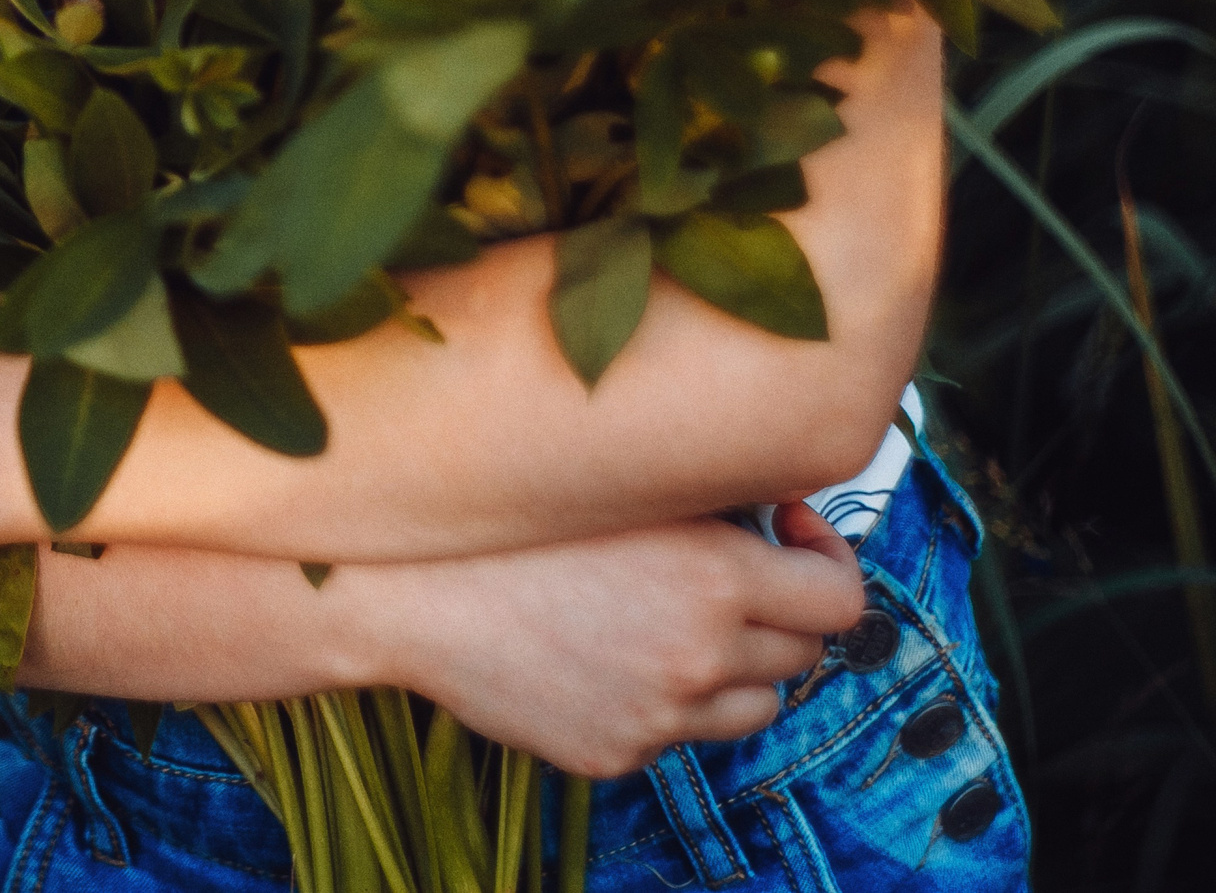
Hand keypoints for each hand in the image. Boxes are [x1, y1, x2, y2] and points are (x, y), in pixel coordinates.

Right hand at [376, 502, 865, 777]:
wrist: (407, 596)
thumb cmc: (505, 525)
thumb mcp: (623, 495)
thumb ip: (712, 506)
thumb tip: (777, 506)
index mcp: (715, 578)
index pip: (840, 599)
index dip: (828, 559)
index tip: (789, 534)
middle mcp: (702, 654)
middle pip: (804, 654)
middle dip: (778, 611)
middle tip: (728, 575)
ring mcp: (660, 715)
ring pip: (756, 704)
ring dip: (736, 665)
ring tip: (674, 622)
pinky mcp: (617, 753)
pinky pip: (677, 731)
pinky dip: (664, 698)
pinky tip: (605, 652)